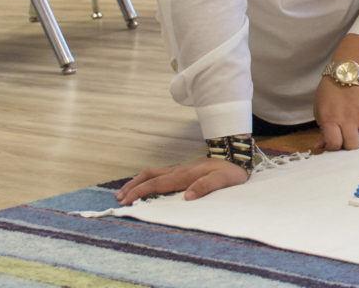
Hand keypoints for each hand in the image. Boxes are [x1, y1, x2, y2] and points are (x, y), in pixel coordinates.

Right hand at [114, 158, 247, 204]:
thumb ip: (205, 187)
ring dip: (137, 181)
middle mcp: (179, 171)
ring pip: (152, 173)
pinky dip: (147, 180)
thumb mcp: (222, 181)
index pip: (156, 184)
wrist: (237, 158)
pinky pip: (159, 174)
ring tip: (125, 192)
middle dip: (132, 186)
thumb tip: (186, 197)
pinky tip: (145, 186)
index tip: (127, 201)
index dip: (140, 192)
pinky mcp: (183, 171)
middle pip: (149, 176)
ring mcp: (180, 170)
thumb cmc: (231, 172)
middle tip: (120, 199)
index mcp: (184, 175)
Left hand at [312, 79, 358, 152]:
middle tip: (344, 138)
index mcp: (330, 119)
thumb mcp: (319, 112)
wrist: (347, 75)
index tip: (332, 142)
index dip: (333, 147)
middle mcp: (347, 119)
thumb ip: (323, 131)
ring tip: (354, 135)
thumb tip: (321, 147)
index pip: (335, 144)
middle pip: (352, 146)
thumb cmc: (329, 94)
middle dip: (347, 145)